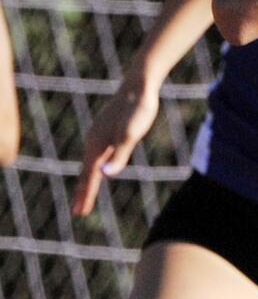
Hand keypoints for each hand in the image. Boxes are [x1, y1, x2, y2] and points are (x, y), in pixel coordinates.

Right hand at [71, 73, 159, 215]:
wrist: (139, 85)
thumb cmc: (137, 110)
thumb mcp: (130, 134)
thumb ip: (119, 155)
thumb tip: (105, 174)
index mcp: (96, 145)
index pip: (90, 176)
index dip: (86, 195)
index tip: (80, 213)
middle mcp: (93, 140)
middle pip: (86, 171)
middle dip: (82, 192)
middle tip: (78, 211)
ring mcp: (99, 134)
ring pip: (91, 161)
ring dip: (87, 178)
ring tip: (85, 192)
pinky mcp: (106, 128)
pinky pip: (97, 152)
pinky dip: (94, 165)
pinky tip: (98, 166)